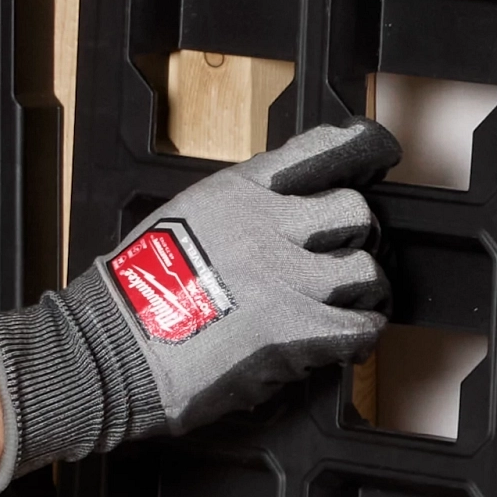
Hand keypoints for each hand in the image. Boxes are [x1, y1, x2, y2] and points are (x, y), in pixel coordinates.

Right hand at [0, 117, 396, 490]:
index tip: (382, 149)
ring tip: (344, 305)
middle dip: (353, 238)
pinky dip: (358, 334)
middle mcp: (268, 225)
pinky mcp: (299, 329)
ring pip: (366, 271)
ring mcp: (287, 277)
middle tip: (341, 258)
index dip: (361, 148)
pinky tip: (341, 339)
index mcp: (237, 193)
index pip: (318, 151)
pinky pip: (361, 326)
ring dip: (359, 291)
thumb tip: (280, 218)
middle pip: (354, 213)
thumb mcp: (181, 221)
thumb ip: (237, 213)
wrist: (114, 348)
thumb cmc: (135, 294)